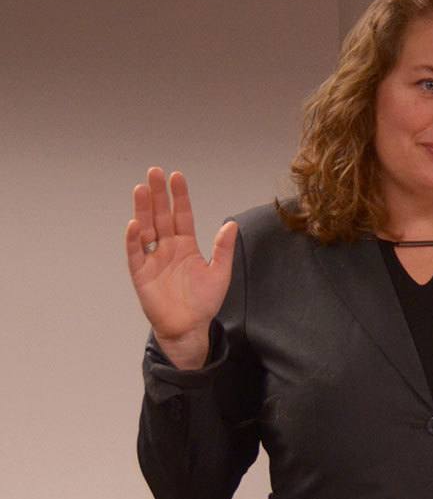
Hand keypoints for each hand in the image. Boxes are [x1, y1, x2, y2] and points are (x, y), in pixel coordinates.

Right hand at [125, 167, 237, 369]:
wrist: (189, 327)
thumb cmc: (204, 301)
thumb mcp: (219, 272)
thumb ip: (223, 248)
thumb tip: (232, 223)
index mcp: (186, 245)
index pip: (182, 215)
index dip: (180, 197)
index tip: (177, 176)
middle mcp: (168, 247)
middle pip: (161, 215)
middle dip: (158, 194)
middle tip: (154, 171)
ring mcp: (153, 259)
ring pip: (146, 228)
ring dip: (143, 209)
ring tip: (142, 189)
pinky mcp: (141, 273)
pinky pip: (135, 253)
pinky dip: (134, 239)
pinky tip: (135, 223)